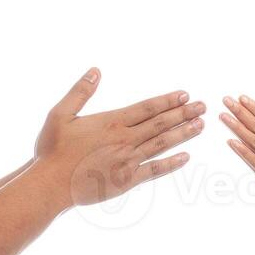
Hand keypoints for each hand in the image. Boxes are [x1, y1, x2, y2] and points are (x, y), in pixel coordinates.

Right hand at [35, 68, 203, 207]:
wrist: (51, 184)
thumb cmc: (53, 150)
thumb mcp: (60, 114)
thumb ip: (80, 92)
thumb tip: (95, 70)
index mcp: (112, 122)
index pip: (147, 108)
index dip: (168, 100)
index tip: (185, 94)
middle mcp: (125, 139)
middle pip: (160, 123)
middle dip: (184, 113)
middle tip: (203, 106)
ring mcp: (128, 161)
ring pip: (162, 143)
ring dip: (183, 134)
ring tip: (201, 125)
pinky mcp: (126, 181)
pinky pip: (154, 170)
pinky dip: (171, 163)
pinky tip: (186, 157)